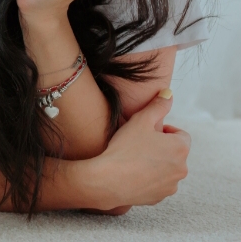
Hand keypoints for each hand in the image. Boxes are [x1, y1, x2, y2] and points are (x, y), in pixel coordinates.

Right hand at [81, 91, 189, 208]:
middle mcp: (182, 168)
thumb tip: (169, 93)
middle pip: (175, 152)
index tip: (147, 132)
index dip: (164, 131)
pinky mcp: (160, 197)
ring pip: (167, 169)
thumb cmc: (124, 148)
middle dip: (161, 147)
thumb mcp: (140, 120)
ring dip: (157, 163)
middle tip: (139, 144)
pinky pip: (158, 184)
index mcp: (180, 148)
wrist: (108, 180)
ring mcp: (172, 185)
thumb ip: (158, 106)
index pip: (181, 134)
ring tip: (135, 159)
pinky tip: (133, 173)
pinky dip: (149, 178)